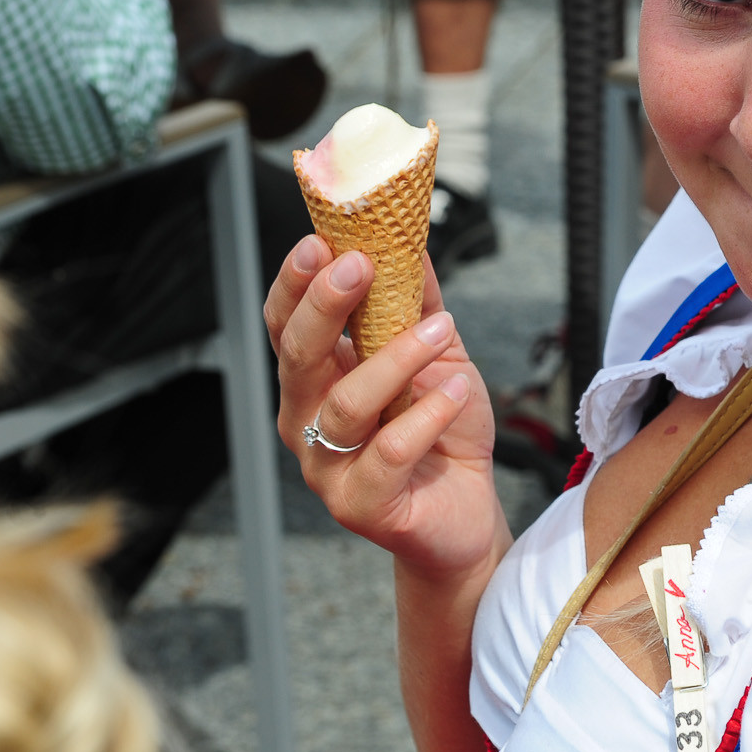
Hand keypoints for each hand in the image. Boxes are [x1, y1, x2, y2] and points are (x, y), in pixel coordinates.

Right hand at [267, 239, 503, 577]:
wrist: (467, 511)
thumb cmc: (443, 430)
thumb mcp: (437, 355)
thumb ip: (417, 303)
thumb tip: (410, 239)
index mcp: (315, 379)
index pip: (285, 324)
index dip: (295, 282)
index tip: (322, 241)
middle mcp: (307, 420)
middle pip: (297, 356)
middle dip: (324, 305)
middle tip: (360, 266)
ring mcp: (328, 468)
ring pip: (346, 403)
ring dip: (396, 358)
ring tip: (440, 330)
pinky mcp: (362, 506)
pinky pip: (387, 453)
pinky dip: (425, 416)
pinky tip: (456, 392)